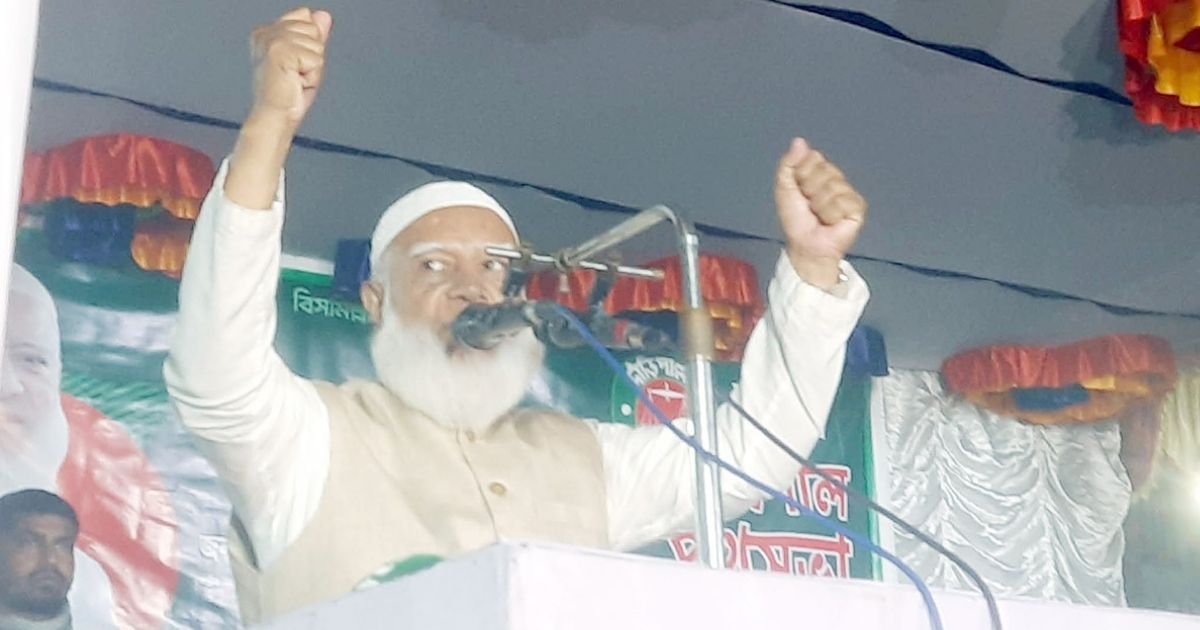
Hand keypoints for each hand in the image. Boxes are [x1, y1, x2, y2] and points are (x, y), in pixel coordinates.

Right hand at [249, 7, 332, 126]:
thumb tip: (323, 15)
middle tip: (296, 75)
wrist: (275, 116)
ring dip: (313, 68)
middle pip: (313, 29)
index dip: (310, 45)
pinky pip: (316, 59)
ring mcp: (273, 41)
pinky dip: (312, 76)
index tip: (294, 65)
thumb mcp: (306, 60)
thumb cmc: (287, 95)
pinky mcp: (281, 52)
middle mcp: (267, 32)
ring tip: (295, 80)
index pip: (306, 17)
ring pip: (317, 45)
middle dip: (313, 56)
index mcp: (268, 31)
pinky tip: (295, 83)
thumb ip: (314, 35)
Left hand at [773, 138, 866, 288]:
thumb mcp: (784, 188)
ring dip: (820, 204)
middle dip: (811, 189)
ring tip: (818, 216)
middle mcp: (835, 180)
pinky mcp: (858, 208)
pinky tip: (831, 222)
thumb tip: (799, 141)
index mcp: (819, 172)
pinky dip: (832, 213)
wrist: (806, 244)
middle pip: (825, 170)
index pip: (814, 157)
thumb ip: (789, 164)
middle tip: (808, 205)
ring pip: (833, 186)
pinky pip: (843, 200)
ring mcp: (848, 193)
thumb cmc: (795, 219)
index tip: (799, 190)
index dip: (802, 173)